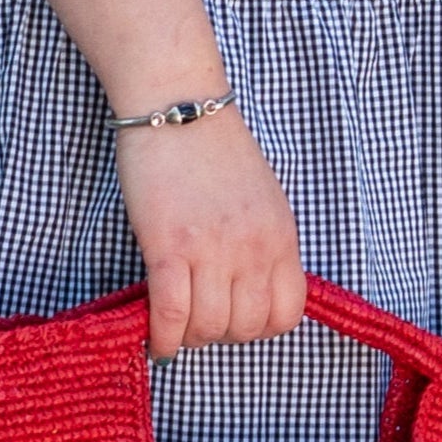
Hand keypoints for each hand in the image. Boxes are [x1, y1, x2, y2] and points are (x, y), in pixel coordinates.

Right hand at [117, 106, 304, 356]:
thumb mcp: (264, 199)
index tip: (233, 317)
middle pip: (246, 328)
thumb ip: (263, 244)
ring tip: (172, 323)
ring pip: (208, 328)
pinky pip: (172, 314)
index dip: (259, 328)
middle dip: (220, 335)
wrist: (179, 104)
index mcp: (282, 237)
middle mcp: (255, 249)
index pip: (288, 314)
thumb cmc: (215, 148)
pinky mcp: (170, 246)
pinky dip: (162, 336)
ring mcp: (213, 249)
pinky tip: (153, 337)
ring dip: (188, 337)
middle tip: (196, 320)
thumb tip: (247, 292)